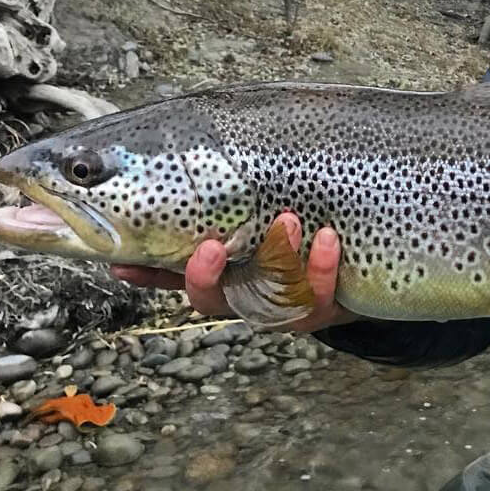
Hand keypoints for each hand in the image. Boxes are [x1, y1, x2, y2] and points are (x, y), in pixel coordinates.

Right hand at [109, 212, 359, 332]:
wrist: (364, 256)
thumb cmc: (299, 221)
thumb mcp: (255, 208)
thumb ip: (216, 203)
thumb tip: (152, 184)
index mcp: (221, 271)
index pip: (173, 277)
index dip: (147, 275)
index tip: (125, 264)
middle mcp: (246, 294)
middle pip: (211, 301)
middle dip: (205, 278)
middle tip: (210, 247)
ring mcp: (283, 305)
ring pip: (268, 301)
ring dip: (275, 262)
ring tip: (287, 219)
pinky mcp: (324, 306)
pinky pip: (318, 298)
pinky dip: (320, 269)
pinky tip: (327, 238)